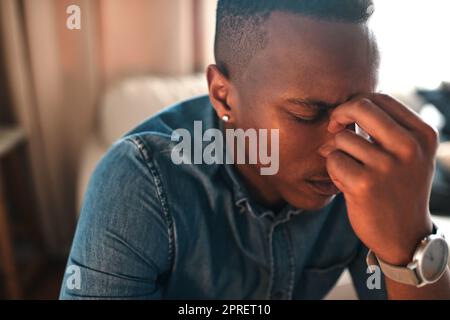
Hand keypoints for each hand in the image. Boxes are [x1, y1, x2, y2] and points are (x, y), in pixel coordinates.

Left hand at [320, 94, 437, 264]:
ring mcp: (387, 166)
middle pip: (360, 106)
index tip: (346, 119)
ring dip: (337, 151)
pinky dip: (333, 169)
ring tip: (349, 169)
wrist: (404, 236)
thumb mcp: (407, 154)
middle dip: (339, 115)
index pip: (381, 98)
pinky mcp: (364, 184)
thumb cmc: (399, 188)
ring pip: (342, 137)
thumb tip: (346, 107)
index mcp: (423, 134)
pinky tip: (345, 183)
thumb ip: (386, 128)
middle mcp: (409, 147)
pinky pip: (333, 159)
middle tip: (332, 128)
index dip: (355, 104)